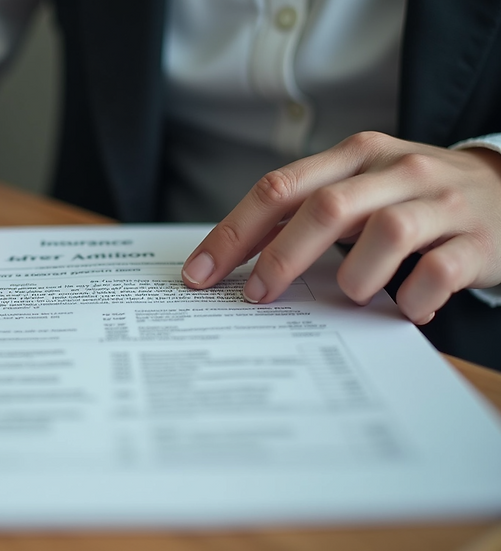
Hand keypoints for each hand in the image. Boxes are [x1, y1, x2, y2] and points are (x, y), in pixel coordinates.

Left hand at [181, 131, 500, 323]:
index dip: (233, 233)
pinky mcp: (477, 239)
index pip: (279, 189)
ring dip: (356, 276)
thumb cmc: (412, 197)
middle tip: (256, 297)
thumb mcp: (359, 188)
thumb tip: (237, 260)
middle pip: (325, 208)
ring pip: (386, 232)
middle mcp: (395, 170)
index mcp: (354, 156)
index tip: (199, 275)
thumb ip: (306, 213)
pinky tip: (405, 309)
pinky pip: (439, 271)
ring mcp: (440, 202)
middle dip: (281, 257)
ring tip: (351, 295)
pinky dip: (413, 297)